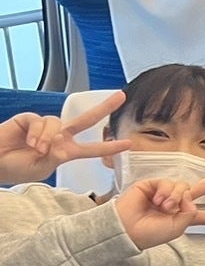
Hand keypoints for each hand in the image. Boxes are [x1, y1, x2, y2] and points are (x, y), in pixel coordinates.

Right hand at [0, 91, 131, 184]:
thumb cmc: (15, 168)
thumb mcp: (42, 169)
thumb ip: (56, 158)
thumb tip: (61, 146)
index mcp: (65, 152)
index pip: (92, 149)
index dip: (109, 147)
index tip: (129, 144)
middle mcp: (58, 137)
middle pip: (86, 120)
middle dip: (104, 107)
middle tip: (121, 95)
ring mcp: (45, 127)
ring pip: (57, 123)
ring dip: (47, 138)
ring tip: (36, 149)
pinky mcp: (29, 119)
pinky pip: (40, 121)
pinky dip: (37, 132)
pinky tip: (30, 142)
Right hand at [115, 170, 204, 248]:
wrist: (127, 228)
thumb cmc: (151, 233)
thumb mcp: (178, 228)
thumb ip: (190, 212)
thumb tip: (189, 196)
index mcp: (184, 218)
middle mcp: (177, 204)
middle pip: (200, 189)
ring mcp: (165, 193)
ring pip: (184, 186)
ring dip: (176, 197)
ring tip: (164, 207)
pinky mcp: (153, 185)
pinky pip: (168, 182)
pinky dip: (166, 191)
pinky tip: (156, 201)